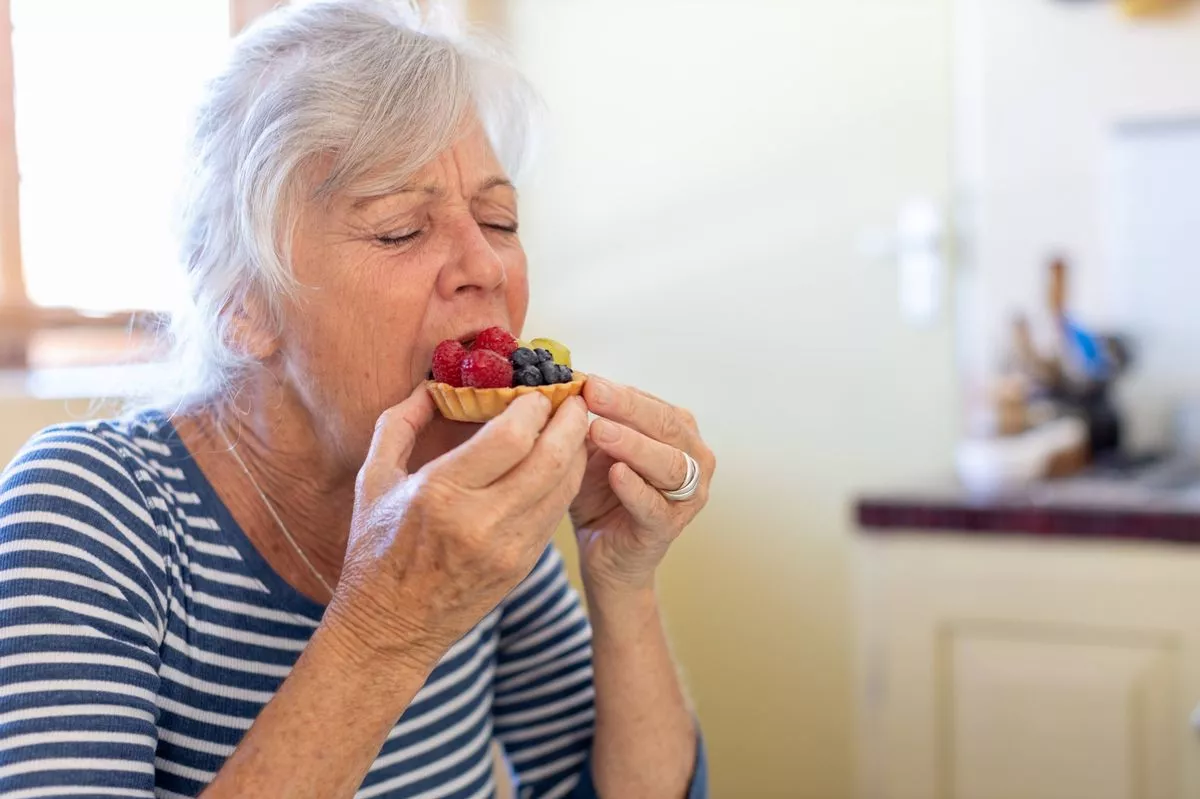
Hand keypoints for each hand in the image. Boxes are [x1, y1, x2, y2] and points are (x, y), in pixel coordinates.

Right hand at [324, 387, 589, 669]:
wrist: (389, 630)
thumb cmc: (375, 549)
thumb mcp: (373, 479)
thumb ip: (401, 424)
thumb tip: (432, 384)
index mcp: (440, 493)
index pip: (511, 438)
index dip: (533, 407)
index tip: (535, 390)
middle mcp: (480, 522)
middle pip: (550, 459)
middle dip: (570, 421)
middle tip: (575, 398)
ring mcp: (507, 549)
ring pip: (563, 487)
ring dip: (577, 450)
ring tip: (576, 424)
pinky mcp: (523, 567)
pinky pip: (556, 513)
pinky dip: (567, 482)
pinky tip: (564, 462)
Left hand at [571, 376, 714, 595]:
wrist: (603, 551)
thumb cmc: (602, 493)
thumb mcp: (595, 450)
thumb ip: (592, 420)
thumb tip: (568, 383)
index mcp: (679, 432)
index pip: (653, 404)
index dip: (620, 391)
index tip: (587, 379)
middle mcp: (693, 459)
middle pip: (666, 425)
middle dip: (627, 407)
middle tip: (593, 393)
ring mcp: (687, 496)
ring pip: (669, 464)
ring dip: (633, 444)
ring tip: (599, 430)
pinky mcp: (668, 527)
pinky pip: (654, 506)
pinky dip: (635, 488)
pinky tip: (615, 473)